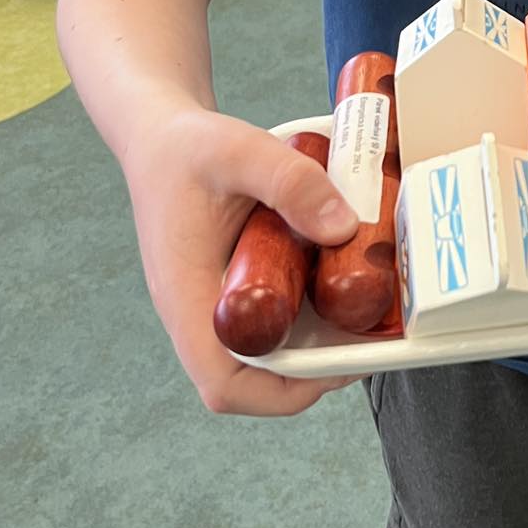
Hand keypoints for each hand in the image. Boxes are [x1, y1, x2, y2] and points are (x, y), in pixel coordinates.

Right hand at [123, 105, 363, 414]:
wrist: (159, 135)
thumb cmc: (186, 147)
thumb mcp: (241, 151)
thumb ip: (291, 183)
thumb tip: (343, 229)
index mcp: (186, 296)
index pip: (224, 383)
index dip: (281, 392)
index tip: (334, 367)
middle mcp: (196, 312)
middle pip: (252, 380)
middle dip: (313, 373)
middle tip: (367, 338)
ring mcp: (211, 304)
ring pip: (263, 353)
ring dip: (313, 346)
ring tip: (364, 315)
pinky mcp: (228, 289)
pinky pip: (267, 322)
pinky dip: (304, 315)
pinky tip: (337, 282)